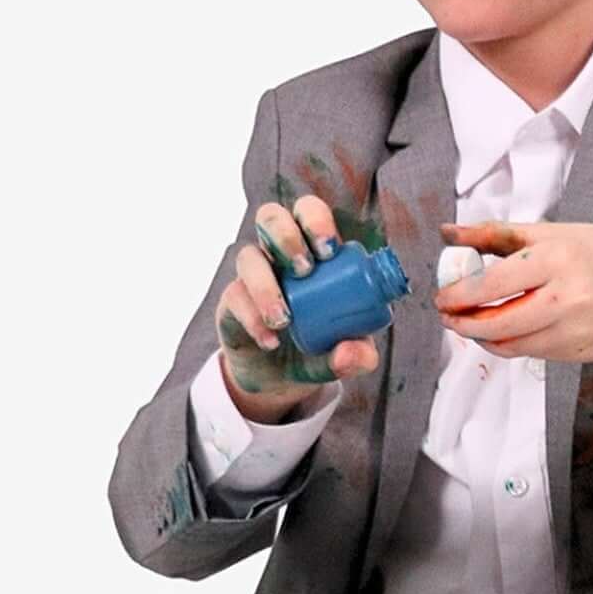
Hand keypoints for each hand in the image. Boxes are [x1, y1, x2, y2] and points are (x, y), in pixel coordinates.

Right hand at [215, 190, 382, 416]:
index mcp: (316, 252)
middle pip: (271, 217)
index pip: (310, 213)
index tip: (329, 250)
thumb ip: (360, 355)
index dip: (316, 220)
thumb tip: (349, 353)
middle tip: (305, 269)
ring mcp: (254, 276)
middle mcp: (280, 255)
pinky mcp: (232, 301)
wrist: (284, 380)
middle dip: (286, 236)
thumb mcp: (350, 356)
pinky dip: (253, 318)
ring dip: (266, 284)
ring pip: (247, 255)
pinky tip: (270, 340)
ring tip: (285, 319)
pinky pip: (235, 296)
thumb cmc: (323, 350)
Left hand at [433, 220, 592, 362]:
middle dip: (465, 324)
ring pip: (514, 345)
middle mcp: (569, 299)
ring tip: (473, 324)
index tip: (443, 296)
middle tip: (449, 317)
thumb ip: (497, 235)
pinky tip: (507, 330)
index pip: (494, 285)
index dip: (460, 295)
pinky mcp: (581, 352)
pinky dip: (514, 344)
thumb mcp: (554, 233)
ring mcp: (577, 331)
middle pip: (499, 324)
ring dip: (485, 338)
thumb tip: (448, 232)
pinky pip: (535, 353)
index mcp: (558, 260)